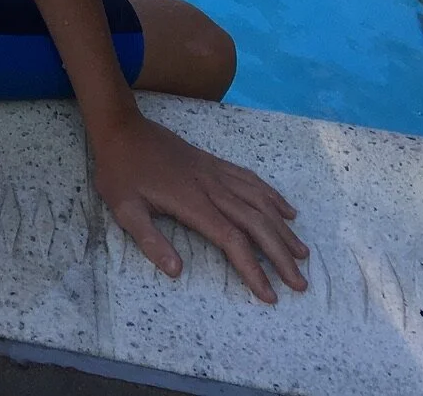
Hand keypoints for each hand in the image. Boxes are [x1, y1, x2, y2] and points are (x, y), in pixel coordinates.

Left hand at [91, 111, 307, 303]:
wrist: (121, 127)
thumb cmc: (120, 171)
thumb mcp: (123, 208)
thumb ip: (150, 240)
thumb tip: (176, 272)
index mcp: (192, 203)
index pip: (232, 241)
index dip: (253, 269)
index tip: (270, 295)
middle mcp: (211, 187)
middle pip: (256, 223)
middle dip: (281, 255)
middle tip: (300, 283)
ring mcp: (215, 173)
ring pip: (260, 201)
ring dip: (283, 228)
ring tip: (302, 253)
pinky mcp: (214, 163)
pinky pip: (251, 180)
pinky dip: (273, 196)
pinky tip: (287, 210)